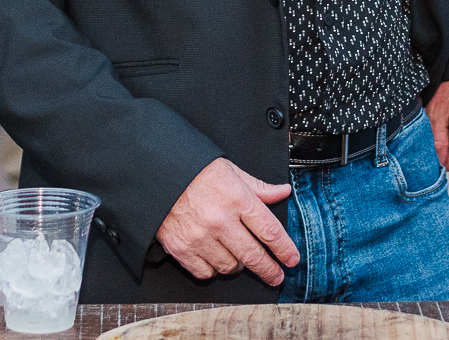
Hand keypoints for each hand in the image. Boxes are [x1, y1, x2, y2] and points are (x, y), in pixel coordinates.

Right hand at [154, 157, 298, 284]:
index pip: (269, 231)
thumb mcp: (231, 172)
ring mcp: (200, 237)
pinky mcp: (182, 250)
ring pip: (230, 267)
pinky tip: (215, 257)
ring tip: (238, 256)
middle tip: (277, 276)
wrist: (157, 176)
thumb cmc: (195, 172)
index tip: (292, 259)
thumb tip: (283, 192)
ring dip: (238, 266)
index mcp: (237, 198)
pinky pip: (207, 273)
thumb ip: (259, 188)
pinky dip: (214, 269)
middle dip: (269, 270)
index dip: (284, 249)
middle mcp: (220, 220)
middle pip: (254, 256)